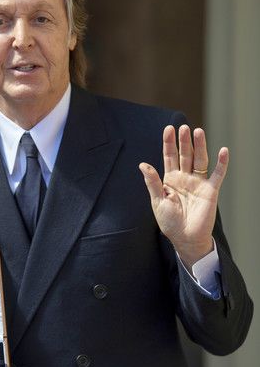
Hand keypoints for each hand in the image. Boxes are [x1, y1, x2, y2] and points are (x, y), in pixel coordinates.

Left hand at [139, 124, 228, 267]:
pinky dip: (221, 163)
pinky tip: (223, 151)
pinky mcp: (211, 190)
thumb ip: (152, 182)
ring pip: (200, 160)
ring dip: (200, 146)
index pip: (169, 157)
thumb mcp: (157, 201)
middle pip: (185, 155)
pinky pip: (218, 174)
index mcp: (170, 180)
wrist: (185, 239)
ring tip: (198, 131)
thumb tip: (143, 164)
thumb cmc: (170, 222)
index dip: (169, 143)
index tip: (168, 129)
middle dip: (184, 141)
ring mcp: (198, 183)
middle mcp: (185, 178)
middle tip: (183, 127)